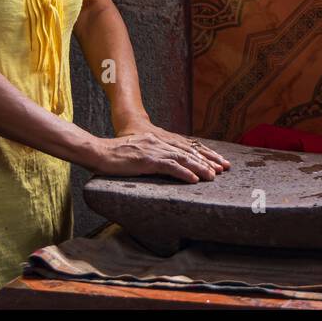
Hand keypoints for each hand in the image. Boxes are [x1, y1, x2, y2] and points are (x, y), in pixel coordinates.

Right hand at [110, 111, 230, 175]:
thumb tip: (162, 166)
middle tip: (223, 169)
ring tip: (213, 176)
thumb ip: (151, 156)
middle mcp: (158, 143)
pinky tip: (194, 179)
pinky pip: (170, 167)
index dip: (202, 155)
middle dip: (207, 161)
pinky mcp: (147, 160)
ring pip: (183, 159)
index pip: (184, 148)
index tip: (215, 163)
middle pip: (188, 152)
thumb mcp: (137, 153)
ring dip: (200, 168)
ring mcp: (153, 151)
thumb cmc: (115, 155)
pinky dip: (184, 173)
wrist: (99, 151)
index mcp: (157, 140)